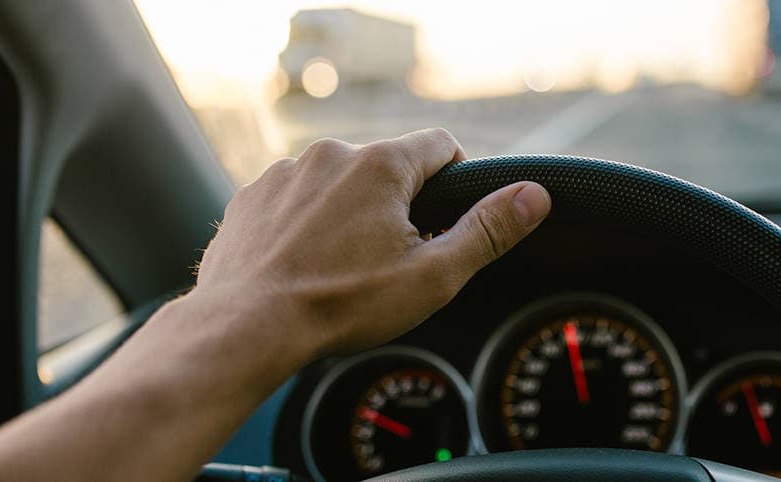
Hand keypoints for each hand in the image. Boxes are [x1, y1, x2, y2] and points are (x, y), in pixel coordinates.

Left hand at [195, 128, 550, 359]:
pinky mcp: (250, 199)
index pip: (440, 145)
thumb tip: (535, 195)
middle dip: (397, 206)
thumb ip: (487, 230)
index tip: (447, 220)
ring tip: (342, 269)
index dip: (456, 180)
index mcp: (380, 164)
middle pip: (386, 168)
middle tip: (393, 260)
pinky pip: (293, 202)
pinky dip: (305, 226)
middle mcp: (329, 155)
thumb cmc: (341, 304)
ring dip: (348, 214)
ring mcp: (283, 174)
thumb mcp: (433, 275)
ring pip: (337, 185)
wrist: (246, 328)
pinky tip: (304, 266)